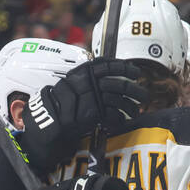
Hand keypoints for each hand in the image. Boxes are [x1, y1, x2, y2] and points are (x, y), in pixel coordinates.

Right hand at [18, 58, 147, 173]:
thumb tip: (108, 77)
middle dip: (134, 90)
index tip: (135, 70)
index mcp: (79, 73)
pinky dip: (118, 119)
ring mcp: (86, 100)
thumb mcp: (70, 86)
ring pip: (117, 100)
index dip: (122, 67)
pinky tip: (121, 121)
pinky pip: (111, 116)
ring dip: (130, 106)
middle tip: (144, 94)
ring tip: (136, 110)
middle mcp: (84, 84)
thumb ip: (86, 81)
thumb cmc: (59, 106)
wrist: (46, 124)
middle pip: (117, 84)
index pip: (104, 65)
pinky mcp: (89, 116)